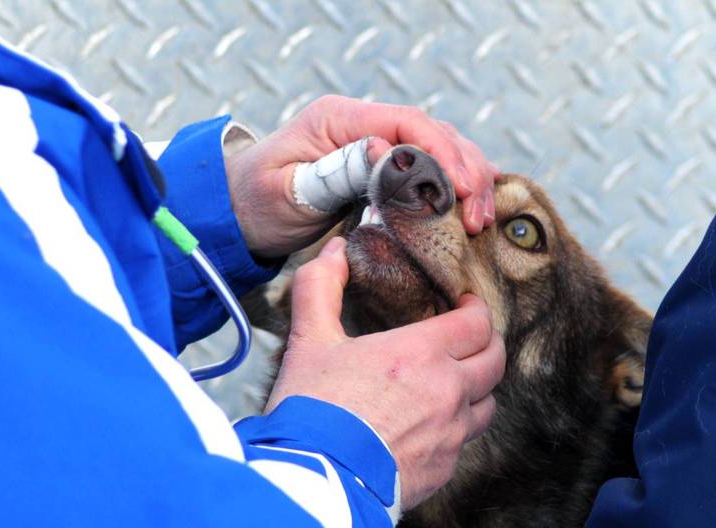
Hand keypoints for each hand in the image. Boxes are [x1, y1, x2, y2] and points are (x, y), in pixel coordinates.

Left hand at [225, 95, 498, 258]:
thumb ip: (335, 171)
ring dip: (469, 181)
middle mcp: (363, 123)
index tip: (464, 191)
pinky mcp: (382, 167)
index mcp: (339, 118)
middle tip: (479, 216)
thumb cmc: (254, 202)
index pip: (407, 123)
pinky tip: (470, 213)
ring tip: (481, 221)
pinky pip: (430, 170)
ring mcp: (375, 143)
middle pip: (434, 133)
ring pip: (441, 150)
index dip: (442, 155)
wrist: (234, 212)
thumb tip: (384, 153)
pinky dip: (456, 189)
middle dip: (465, 172)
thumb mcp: (288, 190)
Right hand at [265, 237, 505, 508]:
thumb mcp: (309, 341)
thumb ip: (320, 287)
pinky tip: (429, 429)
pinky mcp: (444, 470)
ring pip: (487, 405)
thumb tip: (333, 250)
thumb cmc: (313, 410)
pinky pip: (464, 443)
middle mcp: (449, 391)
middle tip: (468, 341)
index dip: (475, 310)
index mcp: (422, 354)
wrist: (316, 482)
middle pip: (495, 361)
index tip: (464, 306)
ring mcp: (452, 434)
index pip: (477, 323)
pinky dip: (454, 430)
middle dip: (487, 345)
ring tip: (453, 386)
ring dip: (477, 391)